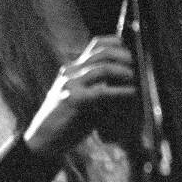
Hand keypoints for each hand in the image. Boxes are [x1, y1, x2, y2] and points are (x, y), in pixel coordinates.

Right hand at [23, 35, 135, 157]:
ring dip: (124, 72)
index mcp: (73, 69)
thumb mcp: (82, 97)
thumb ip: (98, 87)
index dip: (117, 44)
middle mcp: (70, 72)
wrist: (43, 138)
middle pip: (102, 52)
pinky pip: (102, 91)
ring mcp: (70, 84)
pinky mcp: (74, 100)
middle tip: (137, 66)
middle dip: (124, 56)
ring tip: (135, 79)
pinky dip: (121, 91)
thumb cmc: (67, 120)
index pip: (96, 44)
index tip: (132, 53)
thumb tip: (129, 83)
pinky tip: (132, 94)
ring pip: (102, 68)